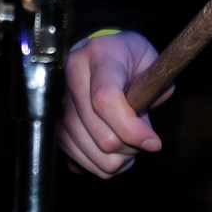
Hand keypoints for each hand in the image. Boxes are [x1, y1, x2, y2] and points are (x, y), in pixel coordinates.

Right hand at [58, 31, 171, 177]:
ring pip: (92, 152)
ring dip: (118, 159)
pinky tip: (113, 149)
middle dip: (131, 147)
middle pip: (102, 135)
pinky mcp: (55, 124)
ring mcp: (59, 102)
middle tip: (144, 138)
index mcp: (99, 56)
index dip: (131, 129)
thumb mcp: (150, 61)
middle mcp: (72, 77)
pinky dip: (101, 163)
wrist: (99, 49)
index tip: (153, 142)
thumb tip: (147, 135)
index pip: (106, 100)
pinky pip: (79, 158)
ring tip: (129, 143)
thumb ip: (156, 92)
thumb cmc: (128, 56)